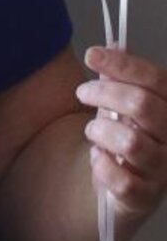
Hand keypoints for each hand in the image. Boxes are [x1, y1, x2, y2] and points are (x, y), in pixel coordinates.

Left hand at [76, 46, 166, 221]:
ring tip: (92, 129)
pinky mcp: (144, 197)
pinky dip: (100, 164)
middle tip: (82, 92)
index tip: (92, 55)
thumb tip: (114, 43)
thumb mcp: (122, 102)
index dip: (123, 64)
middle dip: (104, 93)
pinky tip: (96, 157)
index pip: (156, 79)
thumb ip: (119, 77)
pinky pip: (121, 179)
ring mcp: (162, 170)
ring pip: (130, 141)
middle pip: (142, 104)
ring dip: (100, 129)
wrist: (121, 186)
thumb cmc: (124, 135)